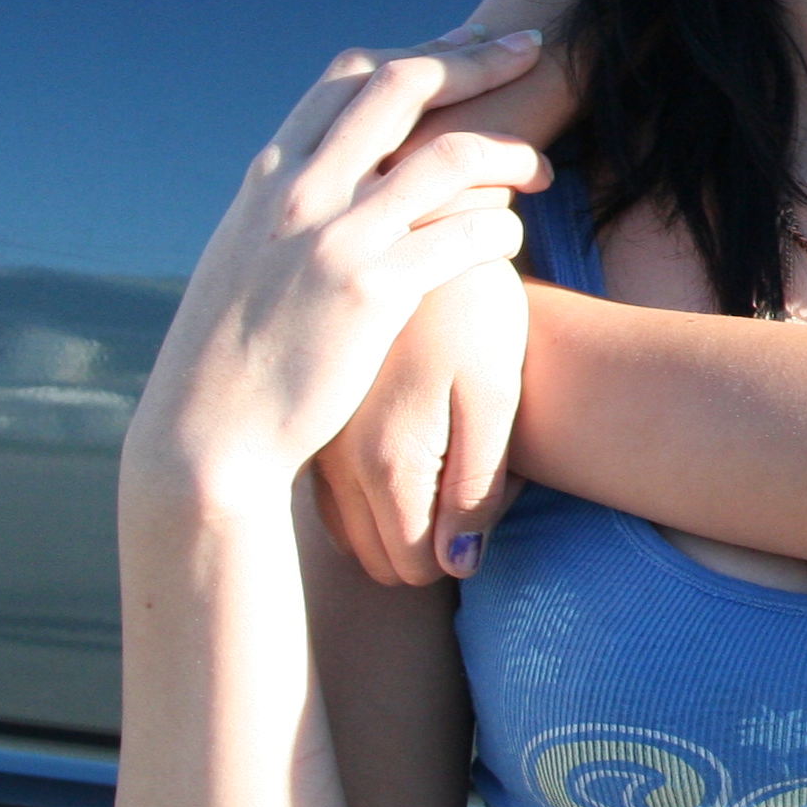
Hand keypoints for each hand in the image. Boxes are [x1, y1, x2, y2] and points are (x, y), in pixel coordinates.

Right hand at [128, 35, 546, 502]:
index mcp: (271, 175)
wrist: (208, 430)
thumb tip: (340, 166)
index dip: (422, 51)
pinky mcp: (373, 291)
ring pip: (453, 156)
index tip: (473, 42)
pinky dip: (502, 227)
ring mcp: (335, 237)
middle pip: (403, 87)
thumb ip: (294, 203)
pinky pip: (467, 234)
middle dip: (478, 61)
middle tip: (530, 54)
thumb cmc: (239, 349)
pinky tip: (512, 238)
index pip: (351, 76)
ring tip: (542, 170)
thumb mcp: (251, 253)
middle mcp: (300, 190)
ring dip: (512, 152)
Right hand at [317, 262, 525, 586]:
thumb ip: (477, 483)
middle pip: (380, 557)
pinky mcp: (313, 418)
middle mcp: (337, 462)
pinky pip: (335, 491)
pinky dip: (373, 481)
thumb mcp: (492, 395)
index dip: (465, 544)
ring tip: (448, 436)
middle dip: (432, 532)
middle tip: (474, 459)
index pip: (416, 567)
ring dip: (401, 509)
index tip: (492, 484)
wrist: (424, 238)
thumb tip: (459, 566)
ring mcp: (317, 442)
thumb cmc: (475, 316)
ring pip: (352, 529)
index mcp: (386, 463)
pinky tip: (412, 423)